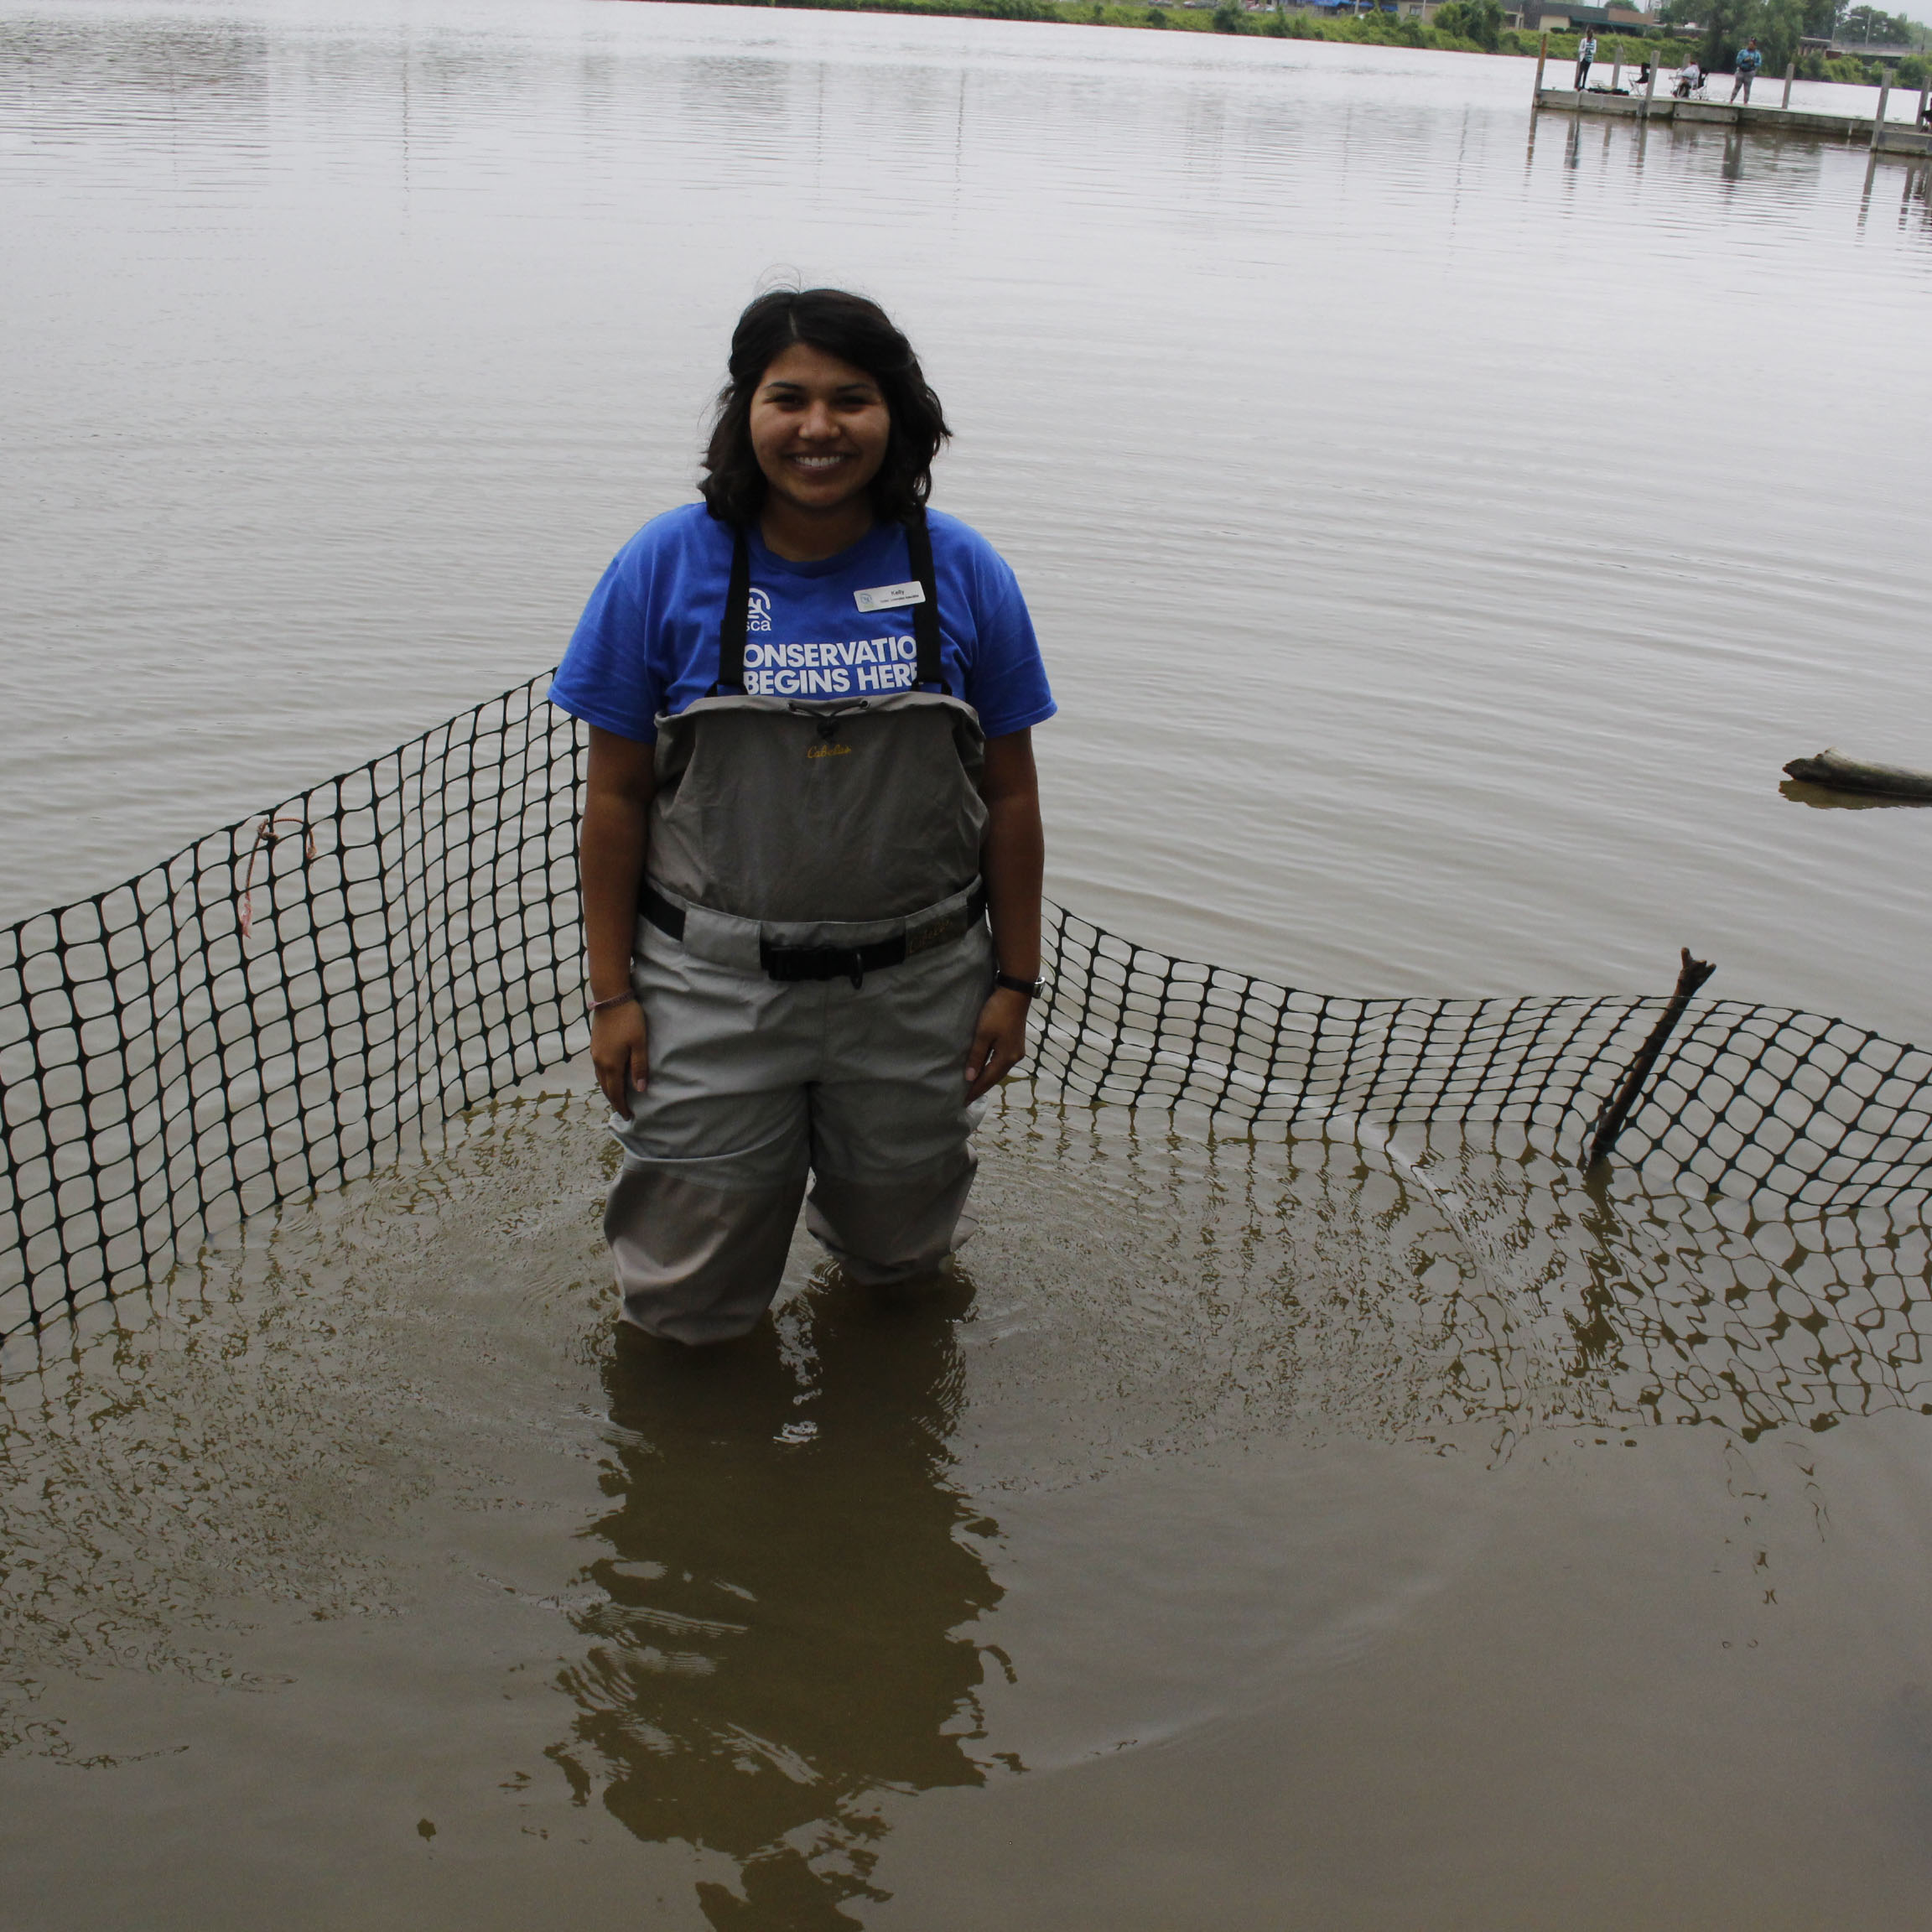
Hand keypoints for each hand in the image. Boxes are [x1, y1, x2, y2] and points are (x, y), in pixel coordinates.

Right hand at [591, 1000, 648, 1113]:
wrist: (610, 998)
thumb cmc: (629, 1019)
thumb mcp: (639, 1043)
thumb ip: (639, 1067)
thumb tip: (640, 1090)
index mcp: (611, 1064)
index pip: (615, 1093)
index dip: (621, 1106)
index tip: (628, 1117)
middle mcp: (599, 1062)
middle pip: (606, 1088)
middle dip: (614, 1101)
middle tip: (624, 1111)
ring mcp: (595, 1053)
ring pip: (600, 1079)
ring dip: (609, 1090)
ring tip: (618, 1097)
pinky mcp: (594, 1045)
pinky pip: (598, 1069)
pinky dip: (605, 1078)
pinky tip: (611, 1077)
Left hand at [965, 987, 1030, 1102]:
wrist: (1015, 993)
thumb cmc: (997, 1012)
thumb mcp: (983, 1034)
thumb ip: (977, 1056)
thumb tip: (970, 1078)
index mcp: (1007, 1057)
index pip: (988, 1079)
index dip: (975, 1090)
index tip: (963, 1102)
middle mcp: (1014, 1057)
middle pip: (995, 1077)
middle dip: (981, 1087)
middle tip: (966, 1097)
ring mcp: (1016, 1050)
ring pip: (998, 1070)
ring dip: (986, 1078)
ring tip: (973, 1086)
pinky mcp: (1014, 1043)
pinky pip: (1001, 1062)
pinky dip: (991, 1069)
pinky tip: (984, 1069)